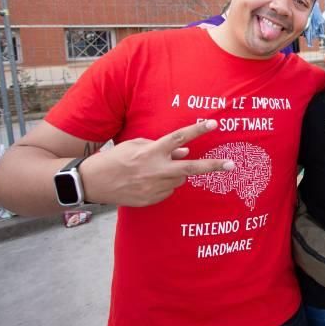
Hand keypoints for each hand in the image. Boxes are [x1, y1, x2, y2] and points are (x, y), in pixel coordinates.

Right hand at [79, 120, 233, 206]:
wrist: (93, 183)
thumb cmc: (115, 159)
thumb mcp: (136, 146)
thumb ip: (163, 148)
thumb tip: (185, 152)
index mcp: (151, 152)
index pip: (178, 138)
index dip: (197, 131)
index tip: (213, 125)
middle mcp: (155, 170)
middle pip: (190, 168)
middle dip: (212, 166)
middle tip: (231, 164)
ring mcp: (154, 188)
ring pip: (179, 179)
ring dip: (175, 173)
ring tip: (154, 171)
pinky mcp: (151, 200)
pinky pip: (168, 191)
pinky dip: (164, 184)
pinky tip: (147, 182)